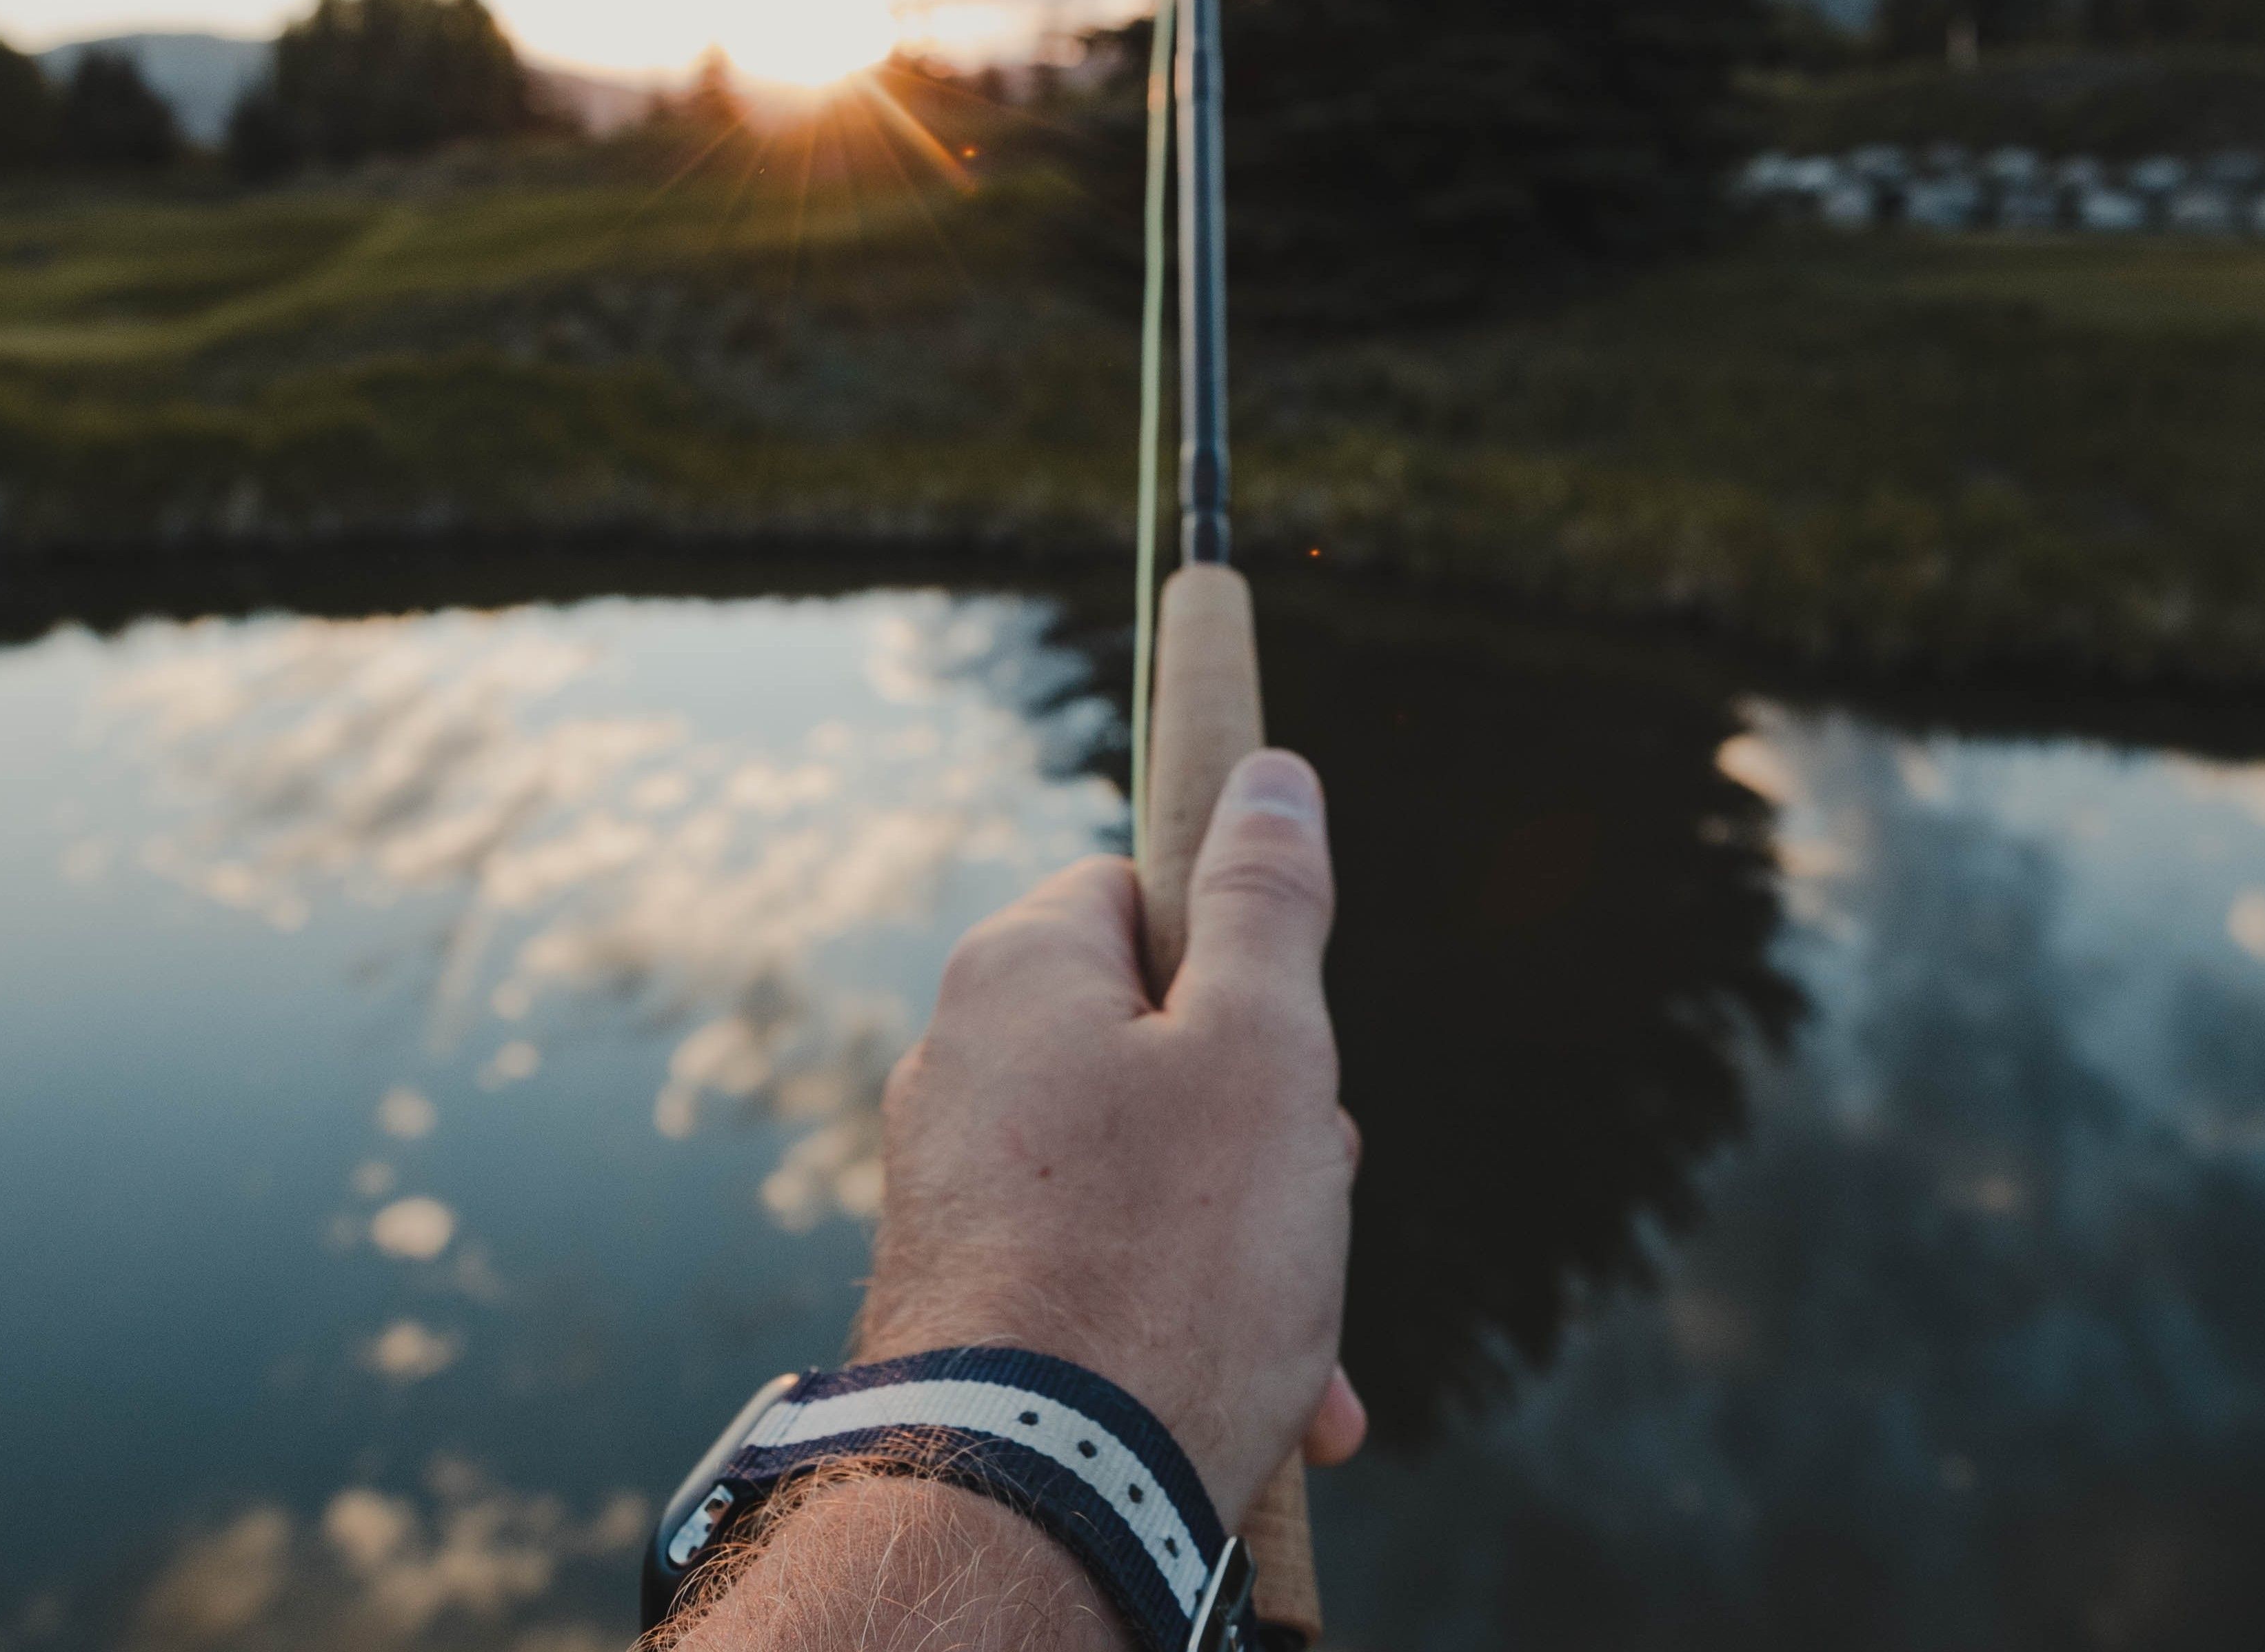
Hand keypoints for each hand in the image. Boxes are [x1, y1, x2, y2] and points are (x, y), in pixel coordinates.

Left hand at [856, 748, 1366, 1519]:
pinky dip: (1187, 1315)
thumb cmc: (1168, 1254)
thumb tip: (1270, 774)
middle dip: (1265, 1134)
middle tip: (1308, 1209)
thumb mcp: (1262, 1044)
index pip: (1149, 901)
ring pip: (1150, 1174)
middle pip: (1161, 1045)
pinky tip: (1268, 1401)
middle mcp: (962, 1064)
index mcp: (1019, 972)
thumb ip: (1268, 900)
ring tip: (1297, 1341)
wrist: (1039, 1490)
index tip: (1293, 1062)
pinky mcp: (968, 1293)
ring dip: (1248, 1246)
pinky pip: (1107, 1269)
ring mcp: (957, 1187)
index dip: (1246, 974)